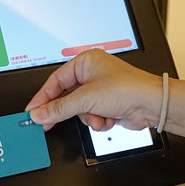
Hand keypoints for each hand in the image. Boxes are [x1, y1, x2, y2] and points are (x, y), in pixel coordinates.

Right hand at [24, 49, 162, 131]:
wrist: (152, 104)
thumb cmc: (127, 89)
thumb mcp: (85, 99)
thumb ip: (58, 108)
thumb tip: (39, 113)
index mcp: (86, 62)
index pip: (55, 80)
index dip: (43, 97)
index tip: (33, 111)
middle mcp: (93, 74)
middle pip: (66, 97)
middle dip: (65, 111)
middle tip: (48, 123)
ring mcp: (101, 90)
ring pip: (79, 110)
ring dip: (88, 118)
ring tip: (97, 118)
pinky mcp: (108, 104)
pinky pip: (91, 116)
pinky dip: (98, 121)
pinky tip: (108, 120)